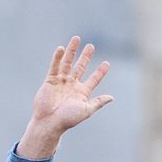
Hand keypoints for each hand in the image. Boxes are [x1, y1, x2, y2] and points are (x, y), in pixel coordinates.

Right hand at [17, 38, 113, 158]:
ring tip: (76, 38)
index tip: (107, 63)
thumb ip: (98, 102)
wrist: (49, 122)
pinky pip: (54, 66)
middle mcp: (72, 85)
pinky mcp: (50, 80)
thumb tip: (112, 98)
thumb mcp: (86, 110)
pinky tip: (61, 48)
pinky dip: (57, 58)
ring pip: (67, 63)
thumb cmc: (68, 119)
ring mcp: (61, 82)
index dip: (100, 72)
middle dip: (85, 56)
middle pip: (80, 67)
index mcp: (82, 93)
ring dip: (72, 51)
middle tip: (91, 46)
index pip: (94, 79)